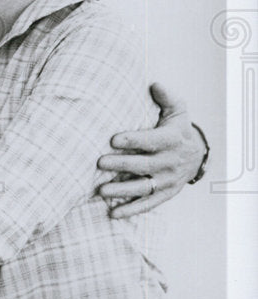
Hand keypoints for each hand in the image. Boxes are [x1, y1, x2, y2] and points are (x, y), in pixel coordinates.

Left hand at [98, 82, 205, 217]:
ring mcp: (168, 181)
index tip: (113, 139)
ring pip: (144, 188)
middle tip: (100, 162)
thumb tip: (154, 84)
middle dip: (122, 165)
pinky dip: (131, 210)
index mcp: (173, 140)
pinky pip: (148, 204)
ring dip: (122, 190)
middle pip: (145, 165)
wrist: (197, 155)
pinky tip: (113, 213)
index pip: (152, 141)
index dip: (134, 140)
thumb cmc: (178, 128)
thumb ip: (167, 97)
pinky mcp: (165, 194)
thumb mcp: (178, 110)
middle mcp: (171, 162)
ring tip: (102, 191)